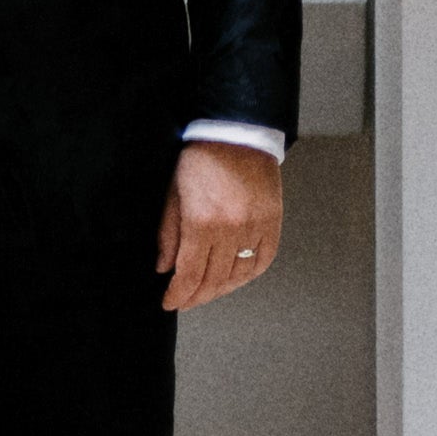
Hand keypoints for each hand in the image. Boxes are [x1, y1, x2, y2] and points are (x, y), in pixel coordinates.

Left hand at [159, 139, 284, 313]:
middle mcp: (231, 229)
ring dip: (221, 290)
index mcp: (202, 221)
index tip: (170, 302)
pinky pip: (262, 261)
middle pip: (213, 280)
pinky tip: (235, 278)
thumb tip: (164, 267)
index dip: (179, 294)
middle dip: (196, 296)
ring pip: (238, 276)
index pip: (189, 274)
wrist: (237, 133)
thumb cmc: (203, 157)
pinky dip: (248, 275)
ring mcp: (255, 228)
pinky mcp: (272, 223)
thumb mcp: (174, 192)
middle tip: (186, 301)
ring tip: (207, 292)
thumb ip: (168, 233)